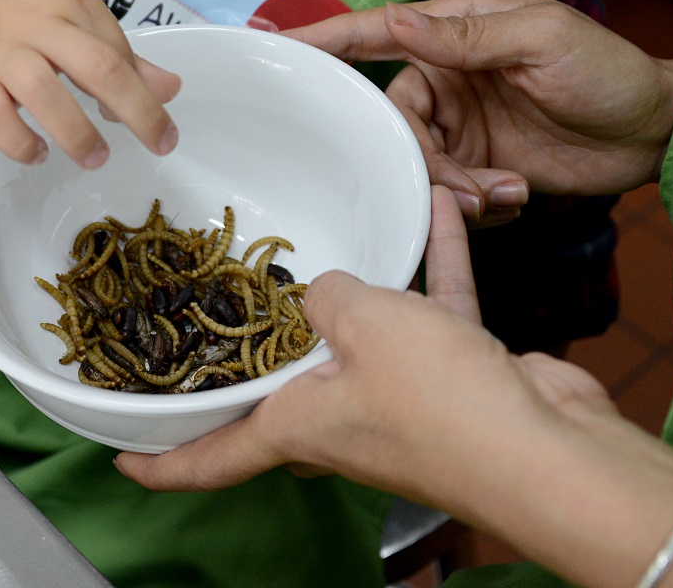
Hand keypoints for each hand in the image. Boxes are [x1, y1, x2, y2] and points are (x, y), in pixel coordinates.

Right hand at [0, 0, 181, 167]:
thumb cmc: (24, 1)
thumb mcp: (75, 10)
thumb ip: (119, 52)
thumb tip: (169, 89)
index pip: (117, 49)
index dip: (143, 93)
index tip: (158, 127)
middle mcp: (35, 20)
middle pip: (94, 65)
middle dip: (134, 110)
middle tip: (157, 145)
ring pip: (40, 90)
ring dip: (76, 132)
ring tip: (95, 158)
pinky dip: (18, 141)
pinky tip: (38, 153)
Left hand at [116, 186, 615, 506]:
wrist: (550, 449)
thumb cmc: (440, 401)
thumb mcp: (359, 324)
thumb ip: (325, 294)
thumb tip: (324, 291)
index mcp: (299, 430)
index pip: (209, 459)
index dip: (161, 465)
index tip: (121, 462)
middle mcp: (343, 425)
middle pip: (281, 397)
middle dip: (257, 361)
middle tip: (225, 314)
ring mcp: (402, 405)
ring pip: (362, 342)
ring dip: (359, 287)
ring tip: (334, 235)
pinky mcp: (459, 380)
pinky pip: (434, 310)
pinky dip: (434, 261)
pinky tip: (438, 206)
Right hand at [285, 0, 672, 223]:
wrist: (657, 132)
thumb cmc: (606, 68)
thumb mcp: (540, 38)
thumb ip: (466, 35)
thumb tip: (395, 20)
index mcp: (453, 34)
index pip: (372, 34)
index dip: (322, 40)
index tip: (272, 44)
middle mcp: (447, 79)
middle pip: (390, 120)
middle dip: (418, 158)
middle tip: (463, 184)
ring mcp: (461, 126)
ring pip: (417, 164)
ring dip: (452, 187)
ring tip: (501, 194)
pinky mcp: (480, 167)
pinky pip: (449, 193)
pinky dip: (476, 204)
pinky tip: (514, 197)